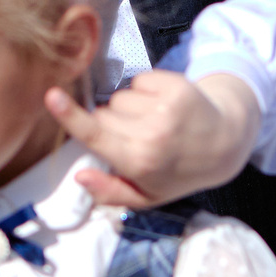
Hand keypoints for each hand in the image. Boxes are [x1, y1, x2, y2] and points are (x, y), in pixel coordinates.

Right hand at [47, 71, 258, 209]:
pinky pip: (139, 80)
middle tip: (136, 138)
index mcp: (139, 161)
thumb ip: (110, 192)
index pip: (96, 135)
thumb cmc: (178, 171)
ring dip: (129, 107)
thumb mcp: (147, 196)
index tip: (50, 95)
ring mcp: (165, 106)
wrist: (225, 143)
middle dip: (110, 123)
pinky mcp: (176, 85)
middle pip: (103, 114)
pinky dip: (146, 91)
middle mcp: (152, 133)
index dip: (70, 116)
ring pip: (120, 97)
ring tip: (152, 122)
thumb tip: (79, 178)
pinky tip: (162, 107)